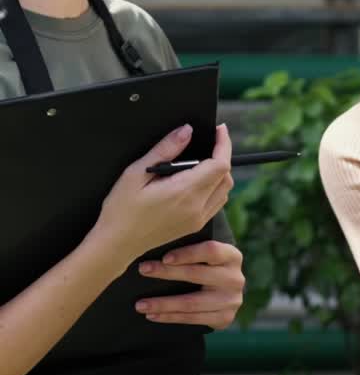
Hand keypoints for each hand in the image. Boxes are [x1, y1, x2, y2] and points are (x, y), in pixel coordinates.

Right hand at [93, 123, 233, 272]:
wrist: (117, 243)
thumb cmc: (121, 209)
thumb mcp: (136, 173)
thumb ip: (165, 150)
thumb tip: (186, 131)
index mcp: (184, 192)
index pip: (219, 164)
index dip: (223, 144)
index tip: (219, 130)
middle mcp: (196, 207)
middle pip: (226, 176)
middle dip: (222, 155)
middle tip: (209, 141)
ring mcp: (198, 219)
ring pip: (224, 191)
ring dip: (220, 172)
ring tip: (203, 158)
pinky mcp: (195, 226)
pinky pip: (216, 203)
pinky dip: (215, 187)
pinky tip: (198, 180)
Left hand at [135, 239, 244, 328]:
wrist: (225, 293)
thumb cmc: (207, 265)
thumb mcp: (207, 253)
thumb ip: (190, 243)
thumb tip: (155, 236)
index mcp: (232, 256)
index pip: (211, 251)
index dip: (188, 253)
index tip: (164, 257)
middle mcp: (235, 278)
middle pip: (197, 275)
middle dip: (166, 273)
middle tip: (142, 270)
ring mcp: (231, 301)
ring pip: (191, 303)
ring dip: (163, 304)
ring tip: (140, 304)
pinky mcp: (224, 318)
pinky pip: (192, 319)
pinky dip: (169, 317)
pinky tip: (152, 315)